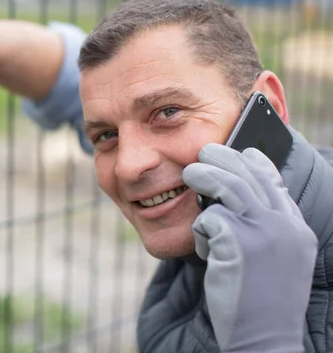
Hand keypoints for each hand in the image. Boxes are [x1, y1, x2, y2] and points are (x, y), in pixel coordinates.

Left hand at [182, 144, 316, 351]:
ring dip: (205, 175)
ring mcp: (262, 232)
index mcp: (296, 230)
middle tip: (205, 152)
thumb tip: (239, 203)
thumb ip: (268, 231)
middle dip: (226, 158)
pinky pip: (209, 220)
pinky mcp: (237, 243)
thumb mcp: (278, 262)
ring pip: (228, 186)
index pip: (277, 184)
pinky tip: (204, 251)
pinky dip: (200, 232)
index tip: (245, 152)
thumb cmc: (263, 304)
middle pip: (250, 176)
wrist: (264, 339)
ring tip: (190, 173)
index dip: (258, 164)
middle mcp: (283, 226)